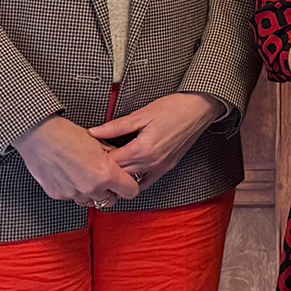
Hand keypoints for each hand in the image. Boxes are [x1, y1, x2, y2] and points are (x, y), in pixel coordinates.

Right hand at [16, 115, 139, 207]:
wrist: (39, 136)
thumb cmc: (67, 135)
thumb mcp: (99, 142)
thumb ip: (113, 157)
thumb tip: (120, 163)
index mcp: (105, 174)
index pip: (130, 191)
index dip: (129, 186)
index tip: (126, 182)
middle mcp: (91, 187)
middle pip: (110, 200)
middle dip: (110, 191)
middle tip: (105, 180)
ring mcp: (73, 193)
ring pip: (90, 201)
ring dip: (91, 192)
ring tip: (84, 175)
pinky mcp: (58, 195)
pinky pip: (72, 197)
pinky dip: (73, 190)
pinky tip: (69, 175)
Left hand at [90, 92, 223, 192]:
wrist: (199, 109)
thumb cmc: (174, 108)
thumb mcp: (142, 114)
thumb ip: (116, 127)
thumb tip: (94, 132)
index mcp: (142, 150)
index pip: (111, 163)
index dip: (98, 158)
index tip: (90, 151)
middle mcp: (151, 163)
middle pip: (119, 175)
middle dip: (106, 168)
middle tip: (96, 159)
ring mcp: (160, 168)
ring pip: (131, 182)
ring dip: (120, 175)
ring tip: (111, 165)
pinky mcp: (167, 168)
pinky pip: (146, 182)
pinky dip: (135, 180)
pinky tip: (128, 172)